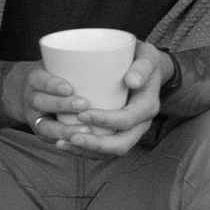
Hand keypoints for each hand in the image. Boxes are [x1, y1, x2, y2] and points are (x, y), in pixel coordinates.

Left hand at [47, 44, 172, 155]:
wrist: (145, 68)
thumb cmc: (142, 59)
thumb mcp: (147, 56)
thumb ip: (142, 66)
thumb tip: (132, 81)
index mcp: (147, 107)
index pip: (127, 120)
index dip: (105, 120)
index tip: (82, 114)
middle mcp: (141, 124)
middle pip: (121, 145)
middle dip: (95, 144)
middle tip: (71, 137)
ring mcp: (129, 132)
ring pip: (109, 152)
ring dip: (86, 151)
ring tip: (62, 143)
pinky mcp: (117, 134)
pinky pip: (102, 149)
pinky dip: (84, 150)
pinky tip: (65, 144)